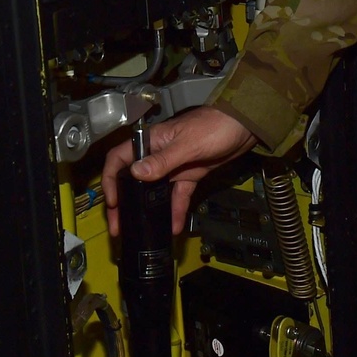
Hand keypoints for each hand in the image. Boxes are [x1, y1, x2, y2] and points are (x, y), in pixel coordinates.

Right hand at [101, 106, 256, 236]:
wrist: (245, 126)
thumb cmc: (214, 126)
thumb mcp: (188, 144)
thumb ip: (162, 160)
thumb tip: (135, 173)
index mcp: (152, 141)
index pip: (121, 157)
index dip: (111, 178)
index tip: (112, 200)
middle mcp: (159, 154)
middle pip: (134, 179)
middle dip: (125, 201)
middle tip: (118, 224)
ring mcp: (174, 166)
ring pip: (154, 191)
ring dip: (147, 210)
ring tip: (139, 229)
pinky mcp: (190, 175)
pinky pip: (178, 195)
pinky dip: (176, 210)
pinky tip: (174, 226)